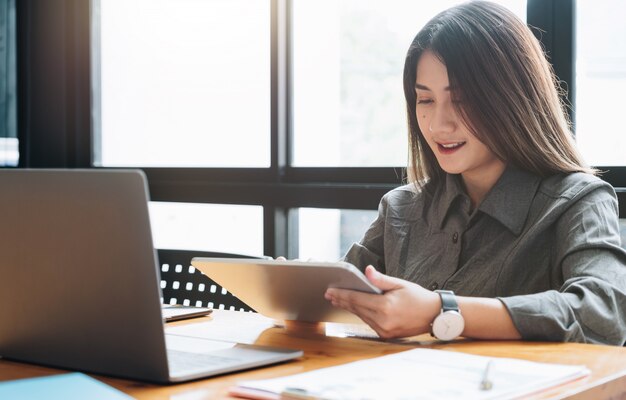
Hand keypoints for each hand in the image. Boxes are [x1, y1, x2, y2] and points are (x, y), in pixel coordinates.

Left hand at [324, 266, 440, 338]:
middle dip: (342, 301)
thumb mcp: (400, 283)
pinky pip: (369, 322)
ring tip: (338, 300)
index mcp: (385, 307)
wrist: (434, 315)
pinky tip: (354, 308)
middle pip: (356, 309)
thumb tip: (366, 270)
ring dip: (350, 308)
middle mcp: (383, 321)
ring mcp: (384, 330)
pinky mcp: (386, 335)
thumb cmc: (418, 297)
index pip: (357, 299)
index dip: (342, 294)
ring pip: (361, 316)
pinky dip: (361, 314)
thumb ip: (381, 279)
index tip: (330, 290)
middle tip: (329, 294)